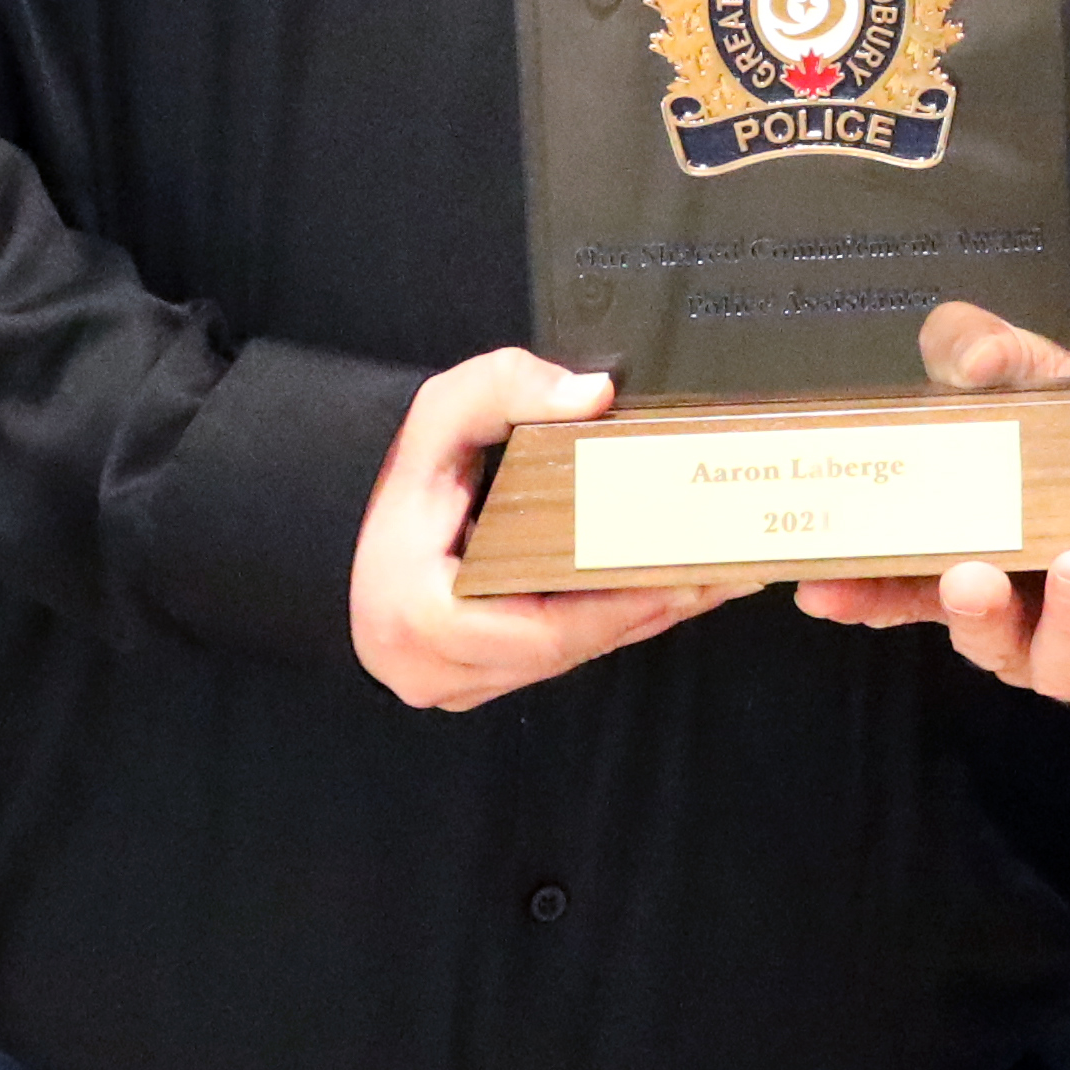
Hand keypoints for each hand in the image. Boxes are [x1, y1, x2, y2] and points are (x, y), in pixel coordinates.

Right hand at [353, 345, 728, 713]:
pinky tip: (659, 595)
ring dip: (636, 623)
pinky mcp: (466, 681)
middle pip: (564, 652)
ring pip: (562, 661)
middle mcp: (428, 668)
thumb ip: (508, 386)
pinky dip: (604, 628)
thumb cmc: (403, 473)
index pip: (547, 631)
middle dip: (646, 613)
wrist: (349, 519)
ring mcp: (446, 683)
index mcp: (420, 616)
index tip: (686, 578)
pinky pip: (548, 660)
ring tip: (709, 583)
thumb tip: (596, 395)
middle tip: (721, 577)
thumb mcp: (443, 410)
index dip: (622, 609)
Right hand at [789, 305, 1069, 709]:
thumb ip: (1013, 359)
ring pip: (1064, 664)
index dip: (865, 593)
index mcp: (989, 563)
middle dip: (972, 614)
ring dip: (1069, 616)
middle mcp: (1031, 623)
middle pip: (981, 640)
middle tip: (970, 577)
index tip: (820, 588)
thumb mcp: (1068, 382)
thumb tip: (973, 353)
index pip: (909, 588)